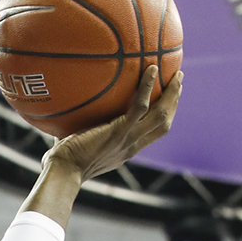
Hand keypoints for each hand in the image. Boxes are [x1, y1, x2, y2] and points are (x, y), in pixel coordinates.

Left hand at [46, 67, 182, 182]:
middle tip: (178, 81)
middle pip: (164, 124)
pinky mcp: (120, 131)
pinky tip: (152, 68)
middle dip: (174, 102)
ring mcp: (128, 139)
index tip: (168, 99)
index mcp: (126, 150)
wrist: (63, 172)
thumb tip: (67, 109)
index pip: (153, 133)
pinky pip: (141, 105)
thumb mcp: (78, 145)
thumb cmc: (62, 162)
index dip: (164, 116)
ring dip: (172, 94)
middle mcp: (132, 146)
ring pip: (161, 115)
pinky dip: (148, 86)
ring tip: (176, 74)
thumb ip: (81, 129)